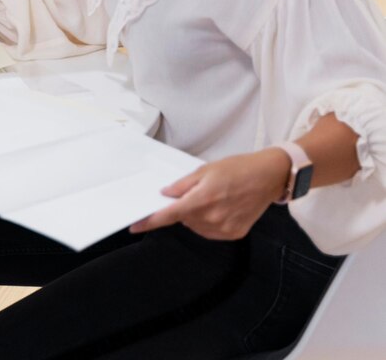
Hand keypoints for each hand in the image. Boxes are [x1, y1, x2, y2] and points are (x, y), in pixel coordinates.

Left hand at [130, 149, 288, 239]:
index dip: (150, 222)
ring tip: (212, 198)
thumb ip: (182, 185)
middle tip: (196, 193)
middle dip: (182, 208)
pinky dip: (207, 222)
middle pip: (183, 219)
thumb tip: (165, 195)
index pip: (169, 215)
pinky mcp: (234, 234)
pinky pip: (210, 232)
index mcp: (202, 200)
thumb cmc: (237, 169)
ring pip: (195, 227)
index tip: (134, 226)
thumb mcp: (205, 170)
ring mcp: (224, 228)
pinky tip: (219, 208)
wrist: (268, 177)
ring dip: (194, 216)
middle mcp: (212, 218)